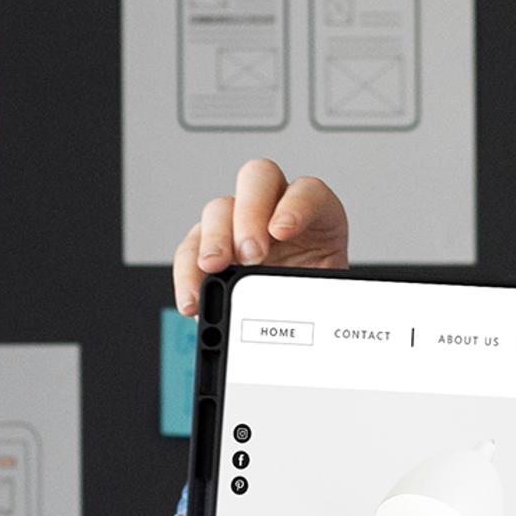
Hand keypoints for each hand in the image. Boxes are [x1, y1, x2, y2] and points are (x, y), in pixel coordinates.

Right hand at [171, 156, 349, 315]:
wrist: (301, 335)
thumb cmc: (315, 306)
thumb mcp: (328, 302)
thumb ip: (318, 296)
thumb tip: (304, 310)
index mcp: (317, 217)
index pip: (308, 191)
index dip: (296, 205)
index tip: (283, 232)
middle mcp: (276, 210)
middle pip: (257, 180)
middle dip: (250, 214)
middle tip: (249, 253)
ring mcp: (239, 226)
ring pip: (219, 210)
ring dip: (214, 239)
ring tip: (213, 270)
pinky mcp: (211, 250)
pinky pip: (191, 250)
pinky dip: (187, 273)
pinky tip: (193, 300)